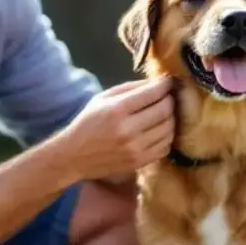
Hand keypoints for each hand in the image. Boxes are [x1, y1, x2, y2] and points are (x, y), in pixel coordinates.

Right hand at [58, 77, 175, 182]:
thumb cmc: (88, 122)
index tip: (168, 82)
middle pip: (165, 110)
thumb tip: (157, 82)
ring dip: (171, 118)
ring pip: (169, 129)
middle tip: (168, 97)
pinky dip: (167, 136)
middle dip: (170, 100)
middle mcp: (128, 130)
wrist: (73, 156)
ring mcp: (135, 148)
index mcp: (117, 110)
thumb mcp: (103, 98)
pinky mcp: (139, 162)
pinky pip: (165, 146)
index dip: (165, 85)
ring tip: (164, 113)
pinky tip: (159, 131)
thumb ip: (130, 88)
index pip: (153, 93)